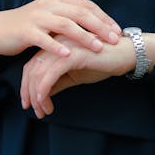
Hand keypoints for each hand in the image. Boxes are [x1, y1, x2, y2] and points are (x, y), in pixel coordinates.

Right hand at [0, 0, 120, 58]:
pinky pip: (44, 38)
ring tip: (97, 47)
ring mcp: (37, 16)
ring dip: (83, 36)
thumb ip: (70, 17)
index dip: (104, 18)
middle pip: (80, 13)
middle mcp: (49, 4)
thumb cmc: (29, 25)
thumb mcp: (51, 15)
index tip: (117, 31)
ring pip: (65, 24)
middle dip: (100, 26)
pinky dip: (57, 46)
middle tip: (114, 39)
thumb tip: (98, 25)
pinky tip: (68, 56)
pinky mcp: (26, 31)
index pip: (87, 5)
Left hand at [20, 32, 154, 118]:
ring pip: (38, 73)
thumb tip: (42, 94)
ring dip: (37, 96)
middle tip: (32, 110)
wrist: (127, 54)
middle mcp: (56, 43)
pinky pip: (49, 75)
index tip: (29, 103)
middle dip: (28, 92)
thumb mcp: (76, 74)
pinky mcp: (71, 55)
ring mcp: (63, 48)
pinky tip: (47, 104)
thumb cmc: (104, 62)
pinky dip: (44, 92)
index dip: (27, 85)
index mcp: (57, 45)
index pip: (33, 64)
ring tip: (43, 111)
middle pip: (31, 68)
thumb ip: (58, 81)